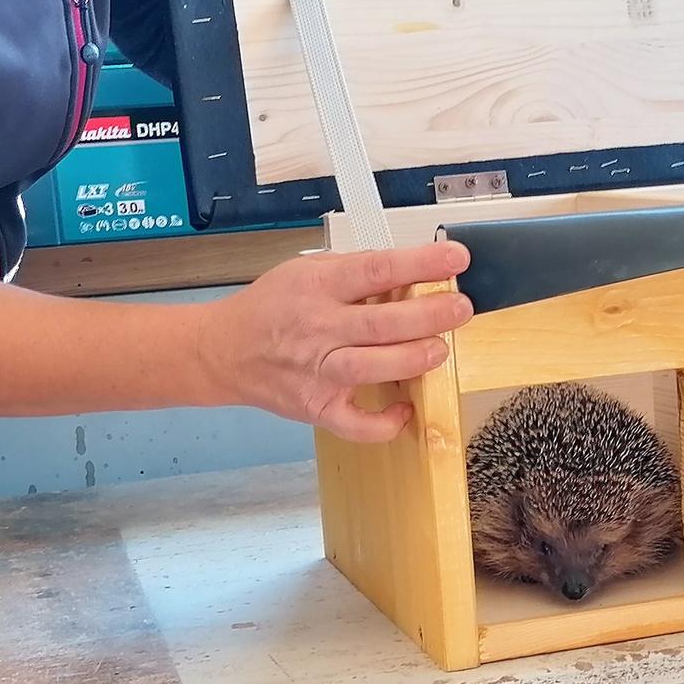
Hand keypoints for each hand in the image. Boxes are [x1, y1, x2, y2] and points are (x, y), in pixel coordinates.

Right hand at [199, 241, 473, 441]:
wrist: (222, 350)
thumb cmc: (271, 306)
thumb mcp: (306, 270)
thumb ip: (356, 270)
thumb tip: (413, 272)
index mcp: (318, 287)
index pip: (376, 270)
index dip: (420, 263)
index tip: (455, 259)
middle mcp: (318, 329)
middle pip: (381, 323)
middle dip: (429, 315)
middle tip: (460, 308)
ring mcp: (317, 372)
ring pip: (370, 368)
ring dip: (412, 360)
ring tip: (439, 350)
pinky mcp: (316, 407)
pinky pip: (354, 424)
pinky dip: (384, 424)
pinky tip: (407, 410)